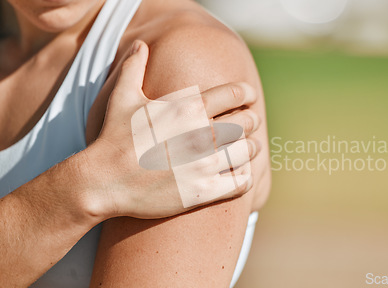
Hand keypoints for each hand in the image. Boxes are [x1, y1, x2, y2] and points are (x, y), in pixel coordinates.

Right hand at [87, 40, 260, 218]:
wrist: (103, 181)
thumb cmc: (113, 137)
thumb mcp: (122, 97)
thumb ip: (133, 67)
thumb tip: (140, 44)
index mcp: (188, 108)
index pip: (235, 94)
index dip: (246, 93)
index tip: (249, 96)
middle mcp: (201, 134)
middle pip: (246, 122)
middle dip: (252, 120)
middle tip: (251, 122)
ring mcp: (204, 164)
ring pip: (248, 151)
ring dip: (251, 148)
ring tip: (249, 147)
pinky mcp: (204, 191)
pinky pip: (242, 182)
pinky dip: (245, 176)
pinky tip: (240, 172)